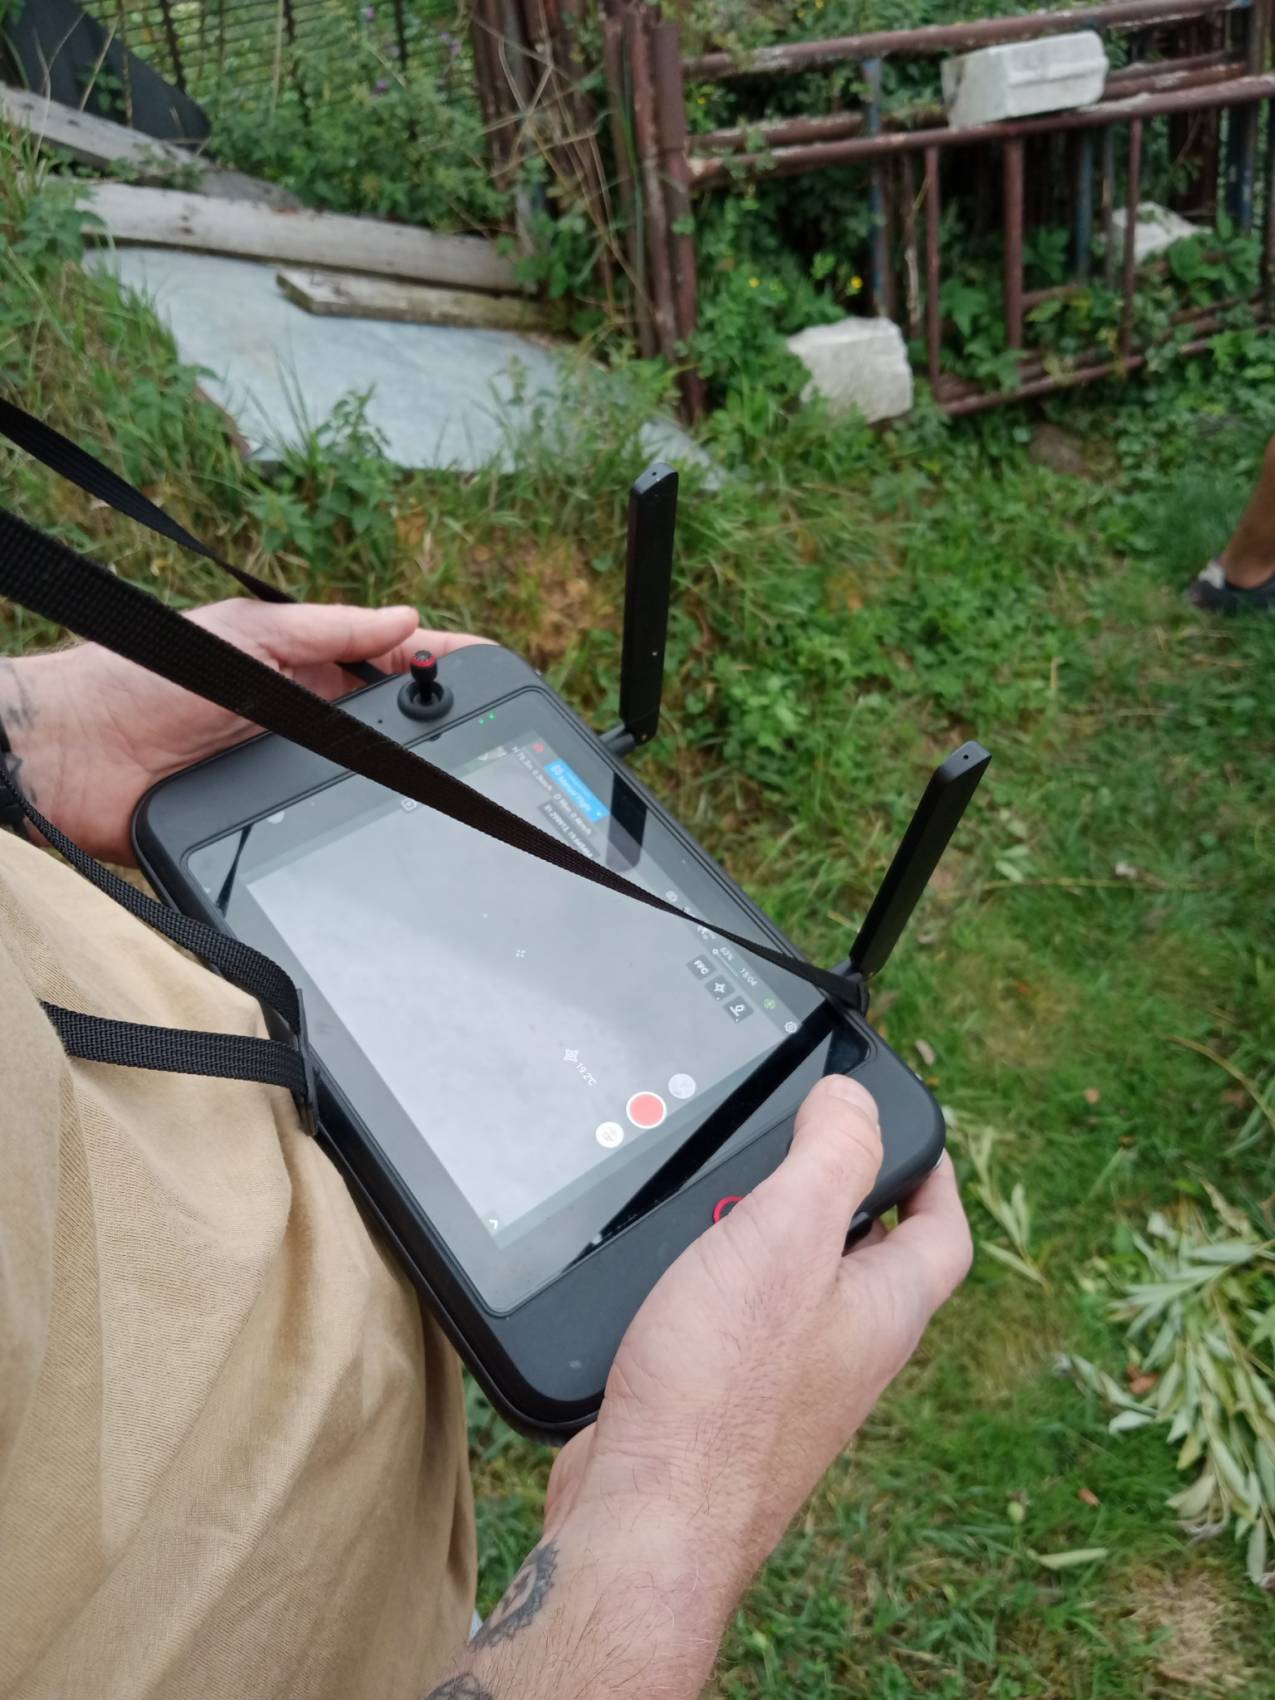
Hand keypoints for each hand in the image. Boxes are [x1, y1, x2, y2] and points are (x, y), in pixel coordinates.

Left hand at [0, 599, 486, 861]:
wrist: (71, 755)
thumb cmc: (142, 677)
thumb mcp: (249, 636)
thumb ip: (329, 631)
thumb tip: (408, 620)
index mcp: (308, 670)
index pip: (395, 664)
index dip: (445, 667)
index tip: (500, 673)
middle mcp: (309, 724)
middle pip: (397, 730)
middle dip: (445, 731)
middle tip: (498, 741)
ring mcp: (293, 776)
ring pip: (372, 784)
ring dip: (411, 787)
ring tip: (466, 792)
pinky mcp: (272, 827)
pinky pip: (329, 831)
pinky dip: (363, 832)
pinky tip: (397, 835)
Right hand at [545, 1077, 970, 1592]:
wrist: (648, 1519)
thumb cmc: (722, 1392)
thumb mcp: (788, 1238)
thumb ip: (831, 1158)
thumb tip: (858, 1097)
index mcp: (884, 1310)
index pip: (941, 1232)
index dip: (933, 1172)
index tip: (906, 1127)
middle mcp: (848, 1350)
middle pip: (867, 1252)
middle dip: (833, 1189)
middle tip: (795, 1140)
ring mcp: (790, 1383)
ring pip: (795, 1283)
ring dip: (764, 1231)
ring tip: (718, 1194)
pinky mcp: (728, 1404)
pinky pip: (739, 1321)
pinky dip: (714, 1277)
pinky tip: (671, 1267)